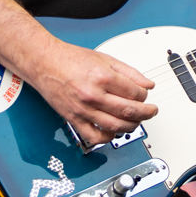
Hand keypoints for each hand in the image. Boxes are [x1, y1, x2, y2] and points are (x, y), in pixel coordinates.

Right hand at [23, 41, 157, 147]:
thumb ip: (129, 72)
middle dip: (146, 113)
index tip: (145, 95)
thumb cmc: (70, 59)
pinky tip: (114, 131)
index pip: (135, 93)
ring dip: (131, 126)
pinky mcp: (74, 119)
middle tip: (151, 111)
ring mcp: (83, 109)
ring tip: (136, 121)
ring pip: (116, 126)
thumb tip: (147, 85)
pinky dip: (108, 138)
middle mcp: (93, 95)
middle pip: (129, 111)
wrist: (44, 63)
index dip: (145, 96)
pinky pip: (94, 137)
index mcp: (103, 77)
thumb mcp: (104, 59)